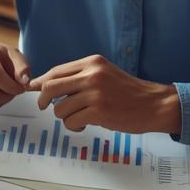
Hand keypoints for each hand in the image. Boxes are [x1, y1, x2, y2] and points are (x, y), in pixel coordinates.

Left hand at [32, 55, 181, 134]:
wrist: (154, 104)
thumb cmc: (127, 93)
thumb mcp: (104, 74)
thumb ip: (79, 77)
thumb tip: (44, 84)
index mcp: (92, 63)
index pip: (56, 71)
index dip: (41, 83)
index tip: (34, 91)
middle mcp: (92, 75)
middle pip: (50, 87)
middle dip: (43, 100)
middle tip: (45, 107)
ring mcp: (95, 93)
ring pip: (60, 108)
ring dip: (64, 117)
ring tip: (78, 118)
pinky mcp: (99, 111)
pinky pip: (71, 121)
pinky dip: (74, 126)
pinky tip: (85, 125)